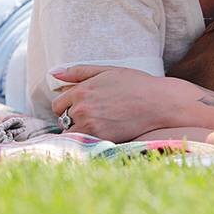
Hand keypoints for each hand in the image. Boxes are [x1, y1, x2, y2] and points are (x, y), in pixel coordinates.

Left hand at [50, 65, 177, 141]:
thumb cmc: (135, 84)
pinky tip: (105, 131)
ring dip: (80, 130)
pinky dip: (90, 139)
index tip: (82, 107)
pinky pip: (84, 142)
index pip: (58, 105)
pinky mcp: (100, 138)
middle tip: (95, 115)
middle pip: (63, 120)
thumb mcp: (107, 71)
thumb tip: (54, 74)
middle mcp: (81, 108)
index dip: (68, 106)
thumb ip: (78, 72)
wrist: (158, 102)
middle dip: (74, 118)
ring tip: (101, 124)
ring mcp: (90, 125)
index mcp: (81, 90)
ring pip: (72, 133)